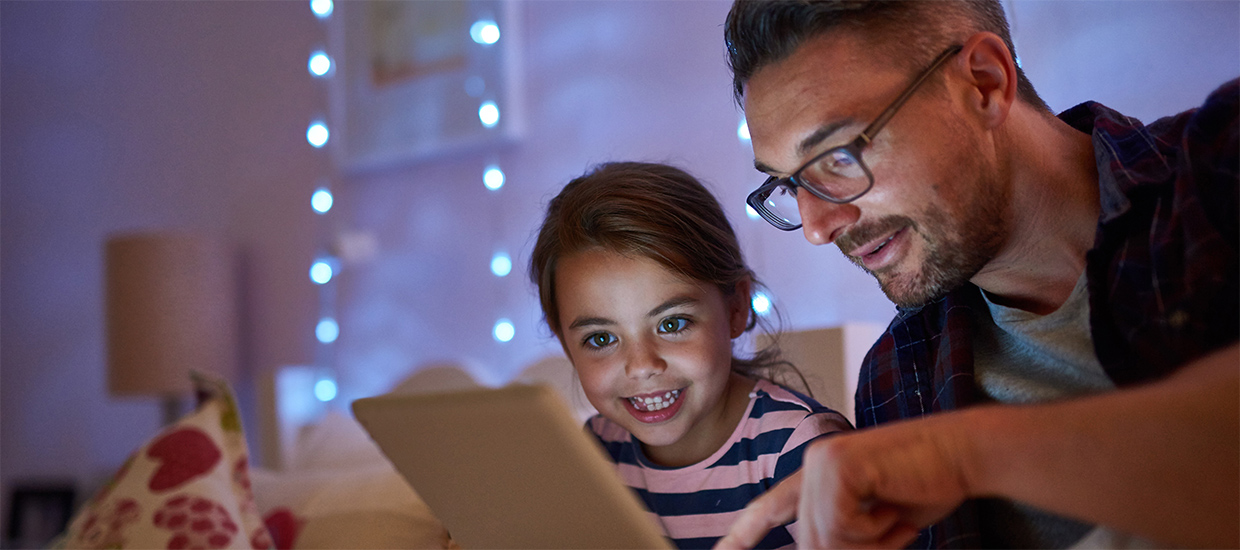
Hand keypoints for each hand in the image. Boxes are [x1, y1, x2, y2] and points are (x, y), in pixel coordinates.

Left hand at [717, 414, 976, 548]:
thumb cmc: (929, 485)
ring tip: (896, 515)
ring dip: (871, 542)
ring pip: (826, 538)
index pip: (772, 507)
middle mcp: (813, 465)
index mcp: (819, 476)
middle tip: (894, 528)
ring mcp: (821, 462)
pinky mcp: (837, 465)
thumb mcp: (878, 522)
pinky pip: (841, 525)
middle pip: (812, 541)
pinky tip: (891, 504)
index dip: (744, 532)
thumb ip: (845, 534)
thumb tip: (814, 548)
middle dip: (859, 548)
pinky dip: (874, 529)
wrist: (963, 454)